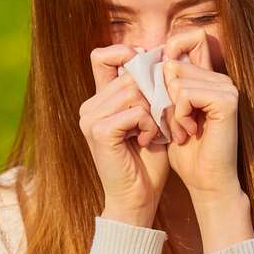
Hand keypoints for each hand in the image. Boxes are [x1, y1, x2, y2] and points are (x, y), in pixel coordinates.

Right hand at [81, 43, 170, 224]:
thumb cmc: (147, 162)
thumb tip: (160, 54)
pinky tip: (149, 140)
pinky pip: (135, 111)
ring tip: (155, 132)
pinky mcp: (99, 131)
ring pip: (134, 91)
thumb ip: (148, 90)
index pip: (104, 55)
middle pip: (130, 75)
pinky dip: (149, 124)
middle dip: (155, 93)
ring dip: (154, 111)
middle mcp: (89, 106)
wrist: (138, 199)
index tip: (153, 75)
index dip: (128, 54)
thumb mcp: (150, 118)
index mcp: (98, 100)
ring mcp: (90, 118)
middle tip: (165, 119)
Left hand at [160, 27, 241, 198]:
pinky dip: (180, 115)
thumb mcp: (168, 113)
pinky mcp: (227, 100)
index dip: (169, 51)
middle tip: (174, 125)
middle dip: (163, 97)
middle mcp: (220, 77)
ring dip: (170, 111)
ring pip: (176, 79)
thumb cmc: (186, 152)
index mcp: (208, 77)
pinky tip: (189, 132)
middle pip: (172, 63)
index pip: (190, 38)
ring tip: (181, 132)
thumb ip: (163, 85)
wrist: (206, 182)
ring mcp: (226, 87)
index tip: (157, 86)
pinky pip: (185, 93)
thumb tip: (139, 56)